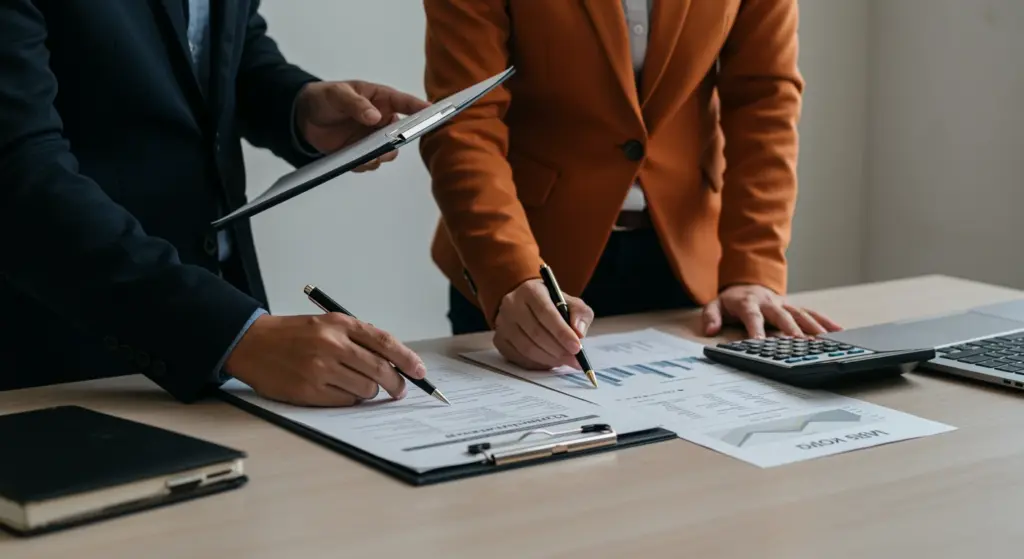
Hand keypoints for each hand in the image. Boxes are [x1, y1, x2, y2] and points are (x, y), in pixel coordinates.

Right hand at [224, 313, 425, 406]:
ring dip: (368, 391)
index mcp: (339, 324)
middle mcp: (331, 345)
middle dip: (397, 383)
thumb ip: (359, 338)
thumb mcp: (328, 324)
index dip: (407, 359)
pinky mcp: (309, 391)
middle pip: (380, 370)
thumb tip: (395, 361)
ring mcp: (320, 369)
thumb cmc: (294, 335)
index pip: (385, 342)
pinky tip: (337, 390)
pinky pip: (346, 401)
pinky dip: (349, 399)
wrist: (253, 343)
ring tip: (355, 383)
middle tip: (399, 390)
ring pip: (366, 389)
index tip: (419, 371)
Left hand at [294, 80, 430, 170]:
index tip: (434, 113)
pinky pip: (370, 163)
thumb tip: (375, 117)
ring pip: (388, 152)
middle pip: (401, 133)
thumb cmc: (325, 98)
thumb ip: (356, 104)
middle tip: (391, 143)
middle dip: (399, 140)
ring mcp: (372, 139)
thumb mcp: (338, 94)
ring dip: (382, 155)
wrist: (303, 118)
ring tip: (371, 155)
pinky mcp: (361, 154)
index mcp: (380, 100)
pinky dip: (365, 164)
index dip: (420, 108)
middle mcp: (381, 121)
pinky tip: (355, 160)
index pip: (405, 103)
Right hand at [493, 279, 594, 369]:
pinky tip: (549, 361)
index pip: (546, 313)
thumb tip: (579, 333)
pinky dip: (537, 363)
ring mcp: (502, 323)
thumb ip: (580, 314)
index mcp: (531, 291)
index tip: (577, 347)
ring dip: (549, 359)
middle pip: (536, 333)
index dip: (562, 332)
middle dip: (559, 350)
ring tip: (564, 361)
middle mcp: (512, 305)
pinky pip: (519, 357)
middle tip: (574, 360)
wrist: (526, 304)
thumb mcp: (570, 302)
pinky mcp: (499, 339)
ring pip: (527, 348)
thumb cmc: (551, 304)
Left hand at [702, 284, 841, 338]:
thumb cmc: (732, 300)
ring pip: (801, 314)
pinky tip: (838, 331)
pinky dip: (825, 321)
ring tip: (823, 341)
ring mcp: (784, 305)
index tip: (760, 343)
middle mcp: (770, 303)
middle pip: (782, 316)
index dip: (756, 329)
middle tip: (799, 342)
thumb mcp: (714, 305)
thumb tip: (710, 330)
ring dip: (812, 327)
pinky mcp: (794, 307)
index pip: (752, 317)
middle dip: (791, 328)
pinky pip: (812, 313)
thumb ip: (711, 317)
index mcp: (749, 303)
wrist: (747, 283)